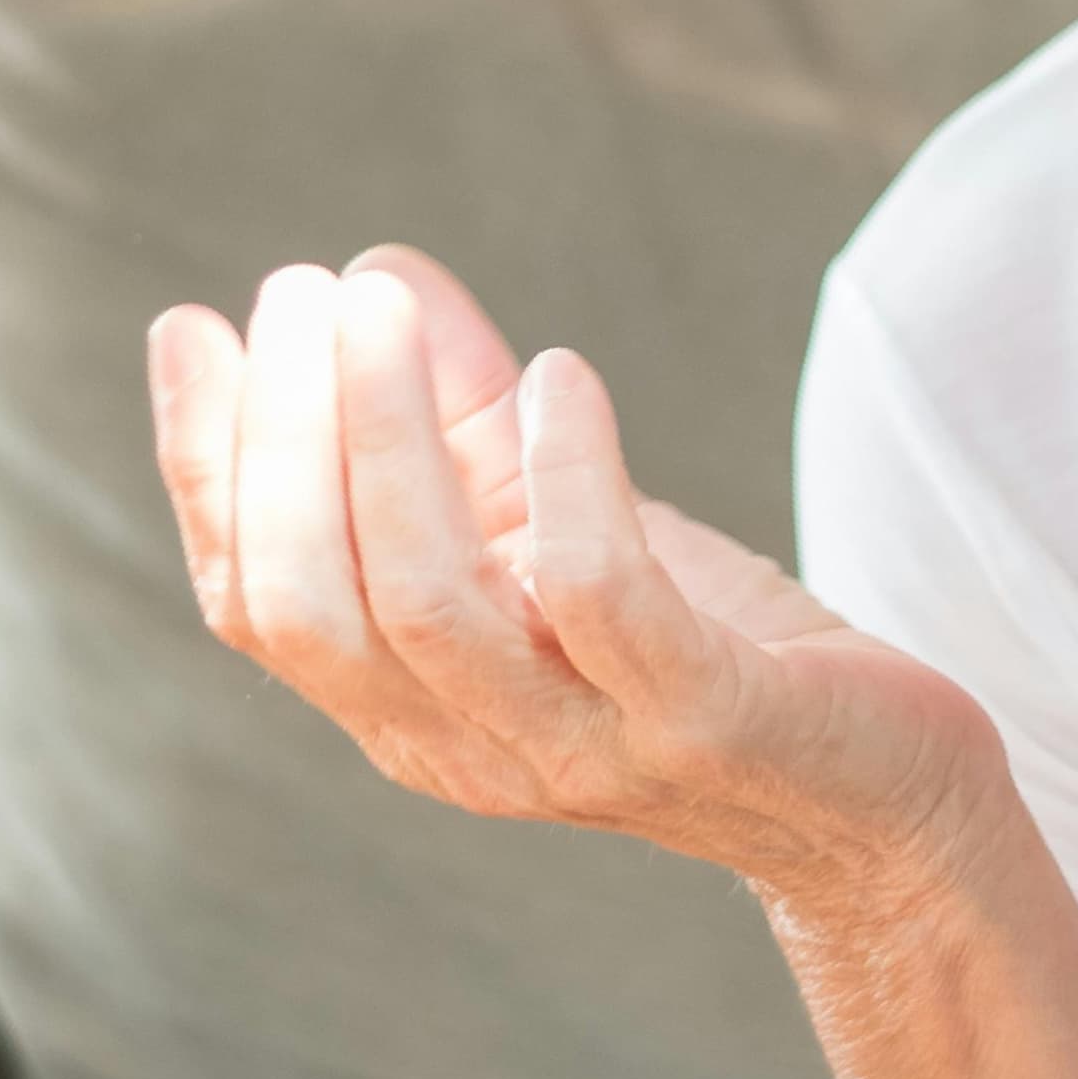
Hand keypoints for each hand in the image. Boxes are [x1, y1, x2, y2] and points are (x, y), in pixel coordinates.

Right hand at [148, 248, 1000, 903]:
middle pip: (315, 602)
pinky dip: (573, 477)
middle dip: (287, 439)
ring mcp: (581, 746)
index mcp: (410, 711)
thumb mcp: (565, 526)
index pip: (257, 602)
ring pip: (431, 603)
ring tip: (386, 308)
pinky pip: (601, 597)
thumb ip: (467, 419)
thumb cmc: (713, 654)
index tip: (195, 327)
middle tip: (310, 294)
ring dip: (391, 440)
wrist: (882, 804)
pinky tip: (571, 379)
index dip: (208, 466)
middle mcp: (470, 747)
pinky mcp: (700, 722)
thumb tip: (379, 274)